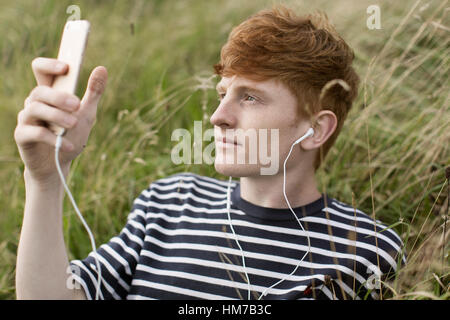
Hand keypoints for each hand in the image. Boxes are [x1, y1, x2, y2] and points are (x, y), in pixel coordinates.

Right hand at [14, 57, 107, 183]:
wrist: (59, 165)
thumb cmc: (72, 135)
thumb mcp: (87, 113)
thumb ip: (94, 92)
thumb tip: (102, 68)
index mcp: (49, 93)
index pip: (40, 69)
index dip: (49, 65)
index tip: (66, 68)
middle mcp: (34, 103)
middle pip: (39, 90)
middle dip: (58, 96)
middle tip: (77, 104)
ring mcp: (26, 119)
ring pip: (35, 108)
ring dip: (56, 115)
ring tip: (74, 124)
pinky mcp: (22, 136)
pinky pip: (34, 132)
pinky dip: (53, 138)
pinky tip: (68, 144)